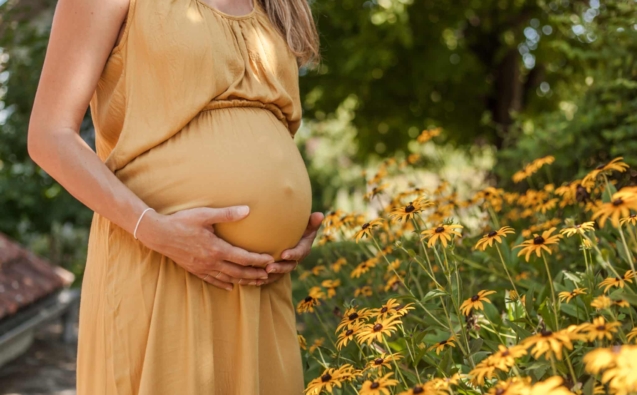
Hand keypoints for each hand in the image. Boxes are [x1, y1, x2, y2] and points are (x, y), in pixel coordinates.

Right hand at [136, 205, 274, 290]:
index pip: (243, 258)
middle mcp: (212, 262)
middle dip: (255, 274)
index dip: (258, 260)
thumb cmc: (182, 221)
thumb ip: (227, 214)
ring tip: (255, 282)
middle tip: (268, 275)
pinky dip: (224, 284)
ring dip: (243, 281)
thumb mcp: (205, 215)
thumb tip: (247, 210)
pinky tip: (230, 287)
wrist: (158, 234)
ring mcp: (203, 268)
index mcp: (217, 249)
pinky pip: (212, 280)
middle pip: (238, 272)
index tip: (270, 261)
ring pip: (227, 278)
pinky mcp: (194, 270)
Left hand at [260, 212, 324, 284]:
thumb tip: (320, 215)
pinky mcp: (276, 270)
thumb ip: (312, 221)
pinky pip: (269, 277)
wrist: (291, 235)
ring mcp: (285, 266)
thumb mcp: (307, 224)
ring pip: (278, 275)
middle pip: (288, 267)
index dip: (293, 255)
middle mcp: (294, 260)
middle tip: (269, 268)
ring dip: (268, 277)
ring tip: (258, 278)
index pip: (299, 253)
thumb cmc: (300, 227)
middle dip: (279, 268)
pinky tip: (252, 282)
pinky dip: (261, 280)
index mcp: (303, 249)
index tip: (284, 254)